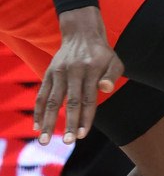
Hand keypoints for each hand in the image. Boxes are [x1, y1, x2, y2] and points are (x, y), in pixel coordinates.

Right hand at [33, 7, 122, 145]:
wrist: (81, 34)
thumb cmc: (102, 53)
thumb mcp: (115, 61)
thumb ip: (112, 76)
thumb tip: (106, 89)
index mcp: (91, 71)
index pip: (89, 99)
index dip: (85, 118)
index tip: (82, 134)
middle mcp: (73, 72)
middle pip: (70, 102)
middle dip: (68, 123)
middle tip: (67, 142)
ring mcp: (58, 73)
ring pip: (51, 100)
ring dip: (47, 121)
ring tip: (44, 140)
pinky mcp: (48, 73)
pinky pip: (41, 94)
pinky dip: (38, 111)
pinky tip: (37, 127)